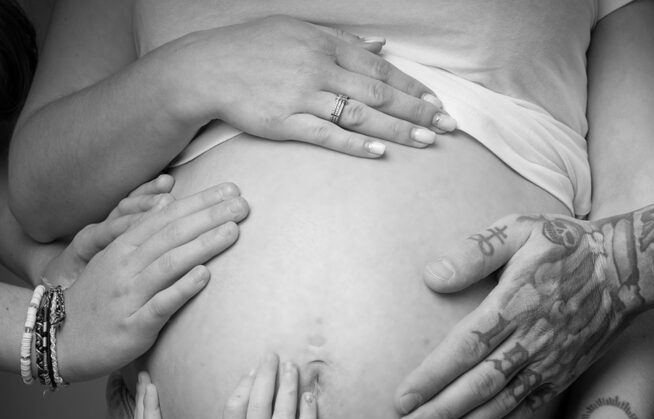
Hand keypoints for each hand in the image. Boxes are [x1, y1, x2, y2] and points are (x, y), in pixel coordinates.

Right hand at [57, 181, 248, 381]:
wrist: (58, 341)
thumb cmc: (95, 300)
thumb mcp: (113, 260)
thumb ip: (141, 233)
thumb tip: (169, 202)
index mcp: (122, 248)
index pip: (166, 217)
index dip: (198, 202)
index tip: (230, 189)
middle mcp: (125, 267)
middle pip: (171, 235)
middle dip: (208, 217)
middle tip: (242, 204)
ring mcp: (128, 296)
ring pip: (167, 265)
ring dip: (202, 246)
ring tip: (232, 231)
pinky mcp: (132, 326)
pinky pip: (159, 305)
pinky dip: (181, 289)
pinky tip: (204, 276)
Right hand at [165, 15, 455, 157]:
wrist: (207, 68)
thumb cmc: (253, 48)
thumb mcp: (299, 31)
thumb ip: (342, 40)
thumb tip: (380, 45)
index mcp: (325, 44)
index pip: (379, 67)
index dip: (411, 86)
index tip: (437, 102)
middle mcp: (319, 68)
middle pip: (378, 91)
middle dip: (417, 110)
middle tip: (447, 126)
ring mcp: (302, 96)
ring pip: (359, 114)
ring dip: (396, 129)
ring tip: (426, 142)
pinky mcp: (285, 122)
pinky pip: (326, 135)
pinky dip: (354, 144)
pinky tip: (379, 153)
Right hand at [210, 353, 316, 418]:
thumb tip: (231, 403)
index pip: (236, 406)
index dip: (246, 383)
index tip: (255, 367)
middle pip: (260, 404)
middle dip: (267, 375)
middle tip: (274, 355)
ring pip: (283, 414)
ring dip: (288, 387)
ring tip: (293, 367)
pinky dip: (308, 414)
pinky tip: (310, 395)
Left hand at [394, 213, 632, 418]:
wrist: (626, 269)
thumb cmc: (566, 244)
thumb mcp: (520, 228)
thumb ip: (475, 252)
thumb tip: (431, 276)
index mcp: (514, 304)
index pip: (465, 348)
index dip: (432, 377)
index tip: (402, 399)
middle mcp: (530, 340)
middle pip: (477, 385)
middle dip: (439, 413)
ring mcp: (548, 362)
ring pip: (499, 405)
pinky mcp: (562, 376)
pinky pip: (525, 410)